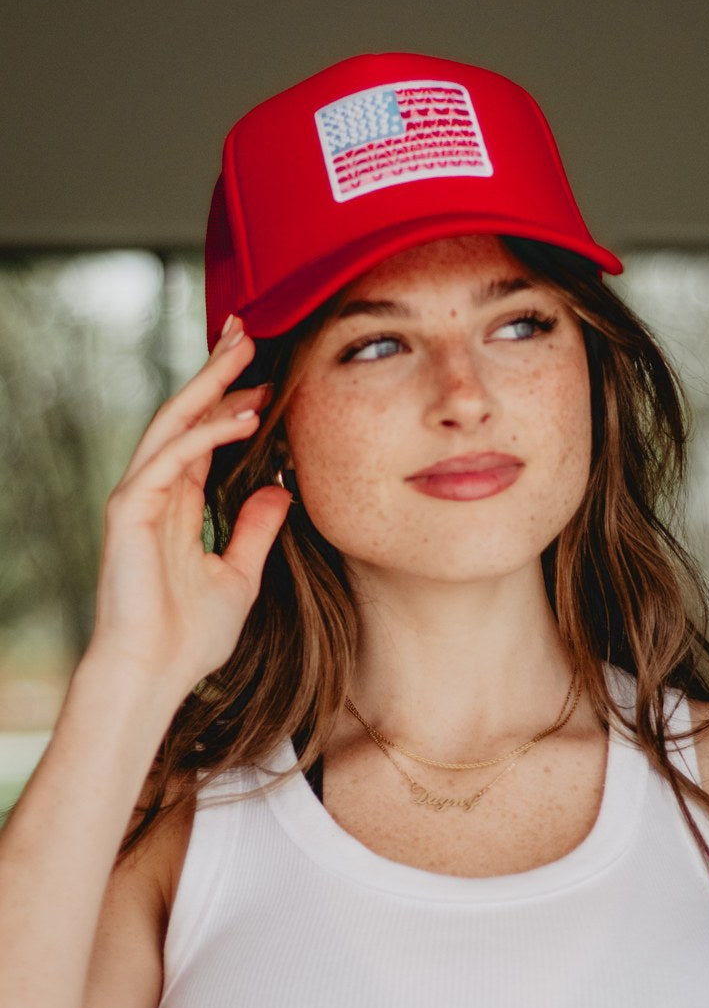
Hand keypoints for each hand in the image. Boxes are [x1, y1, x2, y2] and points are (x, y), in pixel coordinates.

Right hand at [86, 315, 290, 710]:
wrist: (155, 676)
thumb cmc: (190, 637)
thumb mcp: (240, 574)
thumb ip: (254, 529)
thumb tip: (281, 490)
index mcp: (177, 504)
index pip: (204, 436)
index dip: (231, 401)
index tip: (266, 375)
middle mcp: (155, 492)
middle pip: (186, 416)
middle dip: (215, 371)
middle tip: (245, 331)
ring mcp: (138, 498)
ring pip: (174, 423)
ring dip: (209, 384)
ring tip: (243, 350)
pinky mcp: (128, 510)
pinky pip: (172, 459)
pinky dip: (206, 434)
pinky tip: (244, 417)